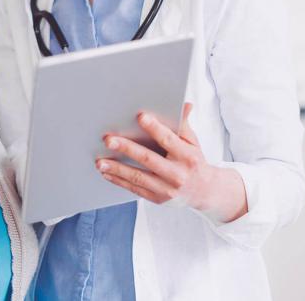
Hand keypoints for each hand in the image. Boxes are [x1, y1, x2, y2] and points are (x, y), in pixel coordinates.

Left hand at [96, 104, 246, 221]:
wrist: (204, 191)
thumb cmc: (194, 161)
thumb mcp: (193, 142)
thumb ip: (184, 124)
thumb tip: (185, 104)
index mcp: (188, 157)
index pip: (168, 140)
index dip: (155, 128)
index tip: (140, 116)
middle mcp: (177, 174)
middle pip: (148, 159)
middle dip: (127, 148)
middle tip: (108, 140)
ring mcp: (167, 189)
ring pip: (138, 177)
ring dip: (116, 169)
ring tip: (100, 162)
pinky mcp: (158, 199)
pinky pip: (135, 189)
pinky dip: (119, 181)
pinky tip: (106, 173)